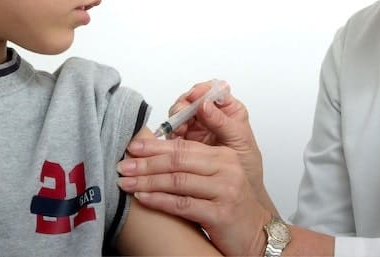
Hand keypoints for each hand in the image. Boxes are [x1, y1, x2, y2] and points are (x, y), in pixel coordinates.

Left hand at [117, 136, 270, 256]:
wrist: (256, 234)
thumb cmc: (232, 206)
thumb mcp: (216, 178)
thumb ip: (193, 165)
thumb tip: (154, 156)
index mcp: (224, 155)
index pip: (184, 146)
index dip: (155, 145)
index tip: (133, 146)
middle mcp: (226, 168)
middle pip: (178, 160)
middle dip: (146, 162)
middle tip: (123, 164)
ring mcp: (225, 190)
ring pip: (178, 181)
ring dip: (147, 181)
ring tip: (126, 182)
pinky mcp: (221, 213)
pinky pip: (182, 204)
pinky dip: (159, 200)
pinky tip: (142, 197)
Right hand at [166, 81, 265, 196]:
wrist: (238, 196)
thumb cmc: (246, 167)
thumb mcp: (240, 143)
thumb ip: (224, 123)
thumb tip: (205, 104)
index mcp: (228, 110)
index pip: (213, 90)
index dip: (203, 90)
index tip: (196, 96)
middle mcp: (210, 115)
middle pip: (192, 99)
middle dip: (185, 104)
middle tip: (182, 113)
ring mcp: (195, 128)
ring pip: (180, 113)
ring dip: (176, 118)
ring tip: (179, 129)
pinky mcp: (183, 141)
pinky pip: (172, 131)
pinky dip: (170, 132)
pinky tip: (174, 138)